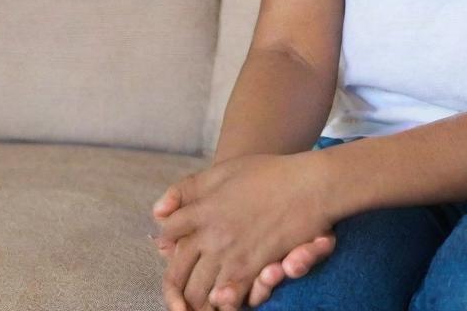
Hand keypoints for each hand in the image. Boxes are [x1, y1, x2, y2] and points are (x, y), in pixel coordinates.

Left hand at [150, 151, 334, 310]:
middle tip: (175, 299)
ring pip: (198, 292)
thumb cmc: (269, 172)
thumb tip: (157, 212)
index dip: (166, 243)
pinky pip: (227, 298)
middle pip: (177, 273)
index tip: (169, 250)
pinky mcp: (251, 269)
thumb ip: (189, 188)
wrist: (309, 183)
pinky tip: (220, 302)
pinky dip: (221, 304)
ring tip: (190, 308)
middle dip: (173, 289)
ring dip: (192, 303)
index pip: (169, 233)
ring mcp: (230, 255)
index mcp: (202, 210)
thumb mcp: (224, 170)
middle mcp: (210, 235)